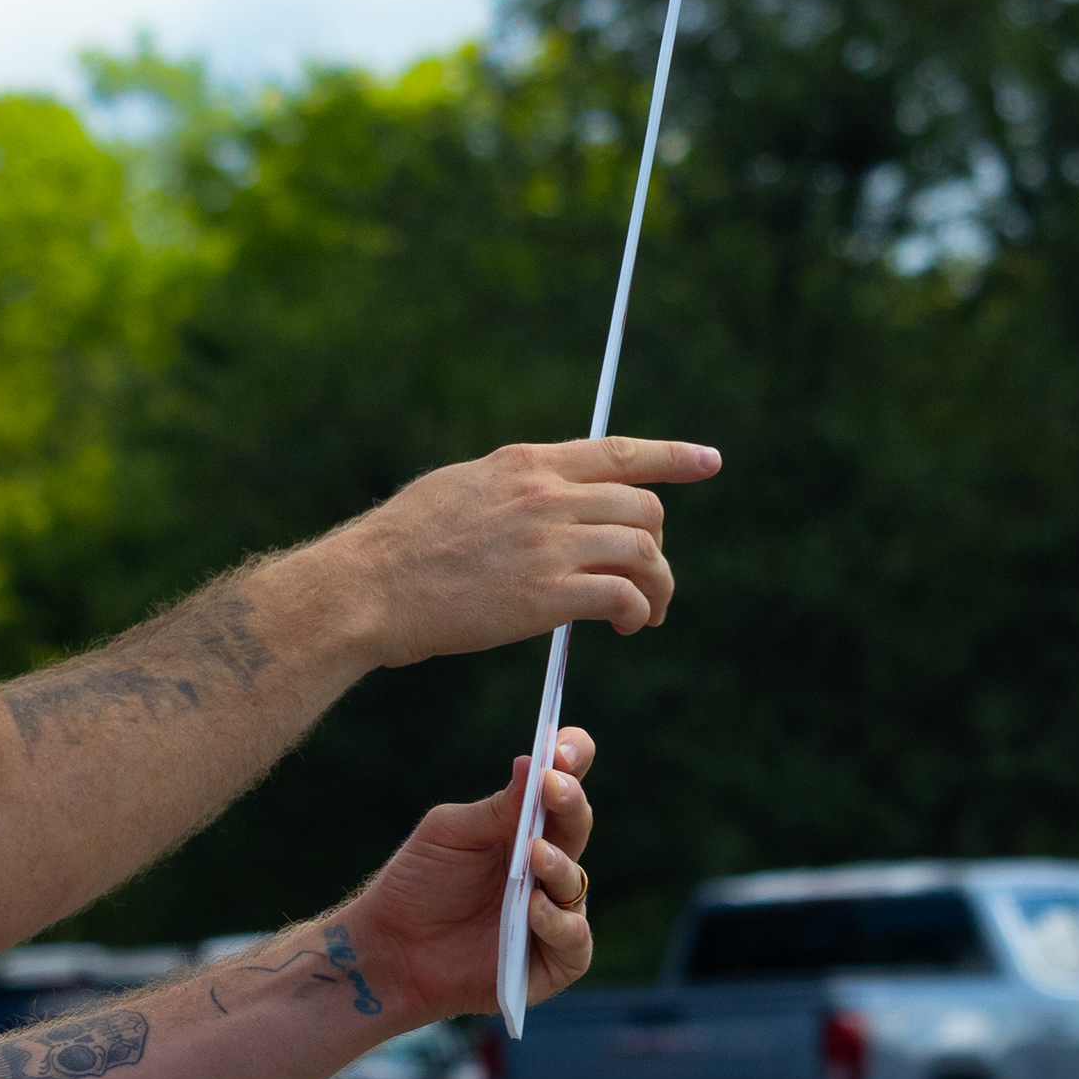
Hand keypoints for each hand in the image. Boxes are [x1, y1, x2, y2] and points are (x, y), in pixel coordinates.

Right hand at [303, 437, 719, 669]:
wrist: (369, 589)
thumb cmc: (400, 548)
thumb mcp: (460, 488)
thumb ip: (512, 488)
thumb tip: (546, 498)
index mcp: (526, 464)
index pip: (619, 452)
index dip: (673, 458)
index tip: (709, 463)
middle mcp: (547, 495)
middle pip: (642, 508)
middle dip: (655, 547)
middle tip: (647, 582)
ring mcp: (550, 542)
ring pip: (643, 552)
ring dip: (656, 586)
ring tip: (644, 615)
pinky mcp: (548, 594)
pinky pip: (623, 595)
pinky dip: (636, 612)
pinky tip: (624, 626)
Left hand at [336, 728, 598, 1020]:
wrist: (389, 948)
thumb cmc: (418, 884)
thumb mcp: (450, 834)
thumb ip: (496, 808)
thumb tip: (533, 762)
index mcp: (526, 829)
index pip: (563, 789)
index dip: (573, 762)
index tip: (564, 747)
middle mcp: (546, 868)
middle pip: (577, 828)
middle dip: (570, 804)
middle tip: (553, 786)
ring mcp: (550, 915)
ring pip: (576, 885)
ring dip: (559, 867)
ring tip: (533, 855)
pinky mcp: (547, 963)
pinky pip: (573, 943)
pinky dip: (558, 924)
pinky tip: (532, 910)